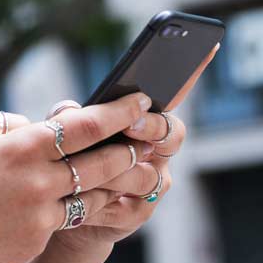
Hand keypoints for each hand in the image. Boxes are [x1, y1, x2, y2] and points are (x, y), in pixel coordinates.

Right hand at [0, 91, 154, 262]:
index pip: (86, 126)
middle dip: (135, 149)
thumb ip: (5, 121)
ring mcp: (40, 219)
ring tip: (142, 173)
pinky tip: (94, 199)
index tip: (141, 100)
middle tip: (154, 137)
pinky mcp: (34, 243)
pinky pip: (64, 220)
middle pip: (105, 164)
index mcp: (21, 149)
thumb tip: (37, 126)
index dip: (119, 112)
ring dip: (122, 183)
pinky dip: (79, 207)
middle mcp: (38, 184)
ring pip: (95, 197)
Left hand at [45, 43, 217, 257]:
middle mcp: (155, 150)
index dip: (192, 73)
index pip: (173, 94)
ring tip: (84, 170)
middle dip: (152, 126)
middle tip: (130, 125)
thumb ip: (68, 117)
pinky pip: (128, 206)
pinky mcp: (138, 213)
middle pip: (173, 133)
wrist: (57, 208)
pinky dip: (102, 201)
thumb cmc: (66, 159)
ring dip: (116, 170)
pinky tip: (83, 198)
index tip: (205, 49)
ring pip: (147, 174)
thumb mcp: (63, 131)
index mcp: (142, 121)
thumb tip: (72, 109)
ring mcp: (151, 183)